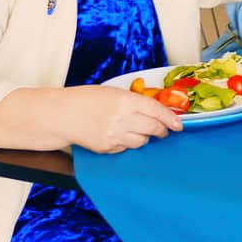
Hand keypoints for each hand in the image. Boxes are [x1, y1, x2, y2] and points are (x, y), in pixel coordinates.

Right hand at [62, 85, 181, 153]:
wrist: (63, 115)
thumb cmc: (87, 100)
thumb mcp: (114, 93)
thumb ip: (135, 102)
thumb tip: (156, 111)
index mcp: (126, 100)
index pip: (156, 111)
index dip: (170, 119)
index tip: (178, 124)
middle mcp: (122, 118)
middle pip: (153, 128)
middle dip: (161, 130)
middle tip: (163, 130)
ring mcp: (115, 135)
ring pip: (142, 141)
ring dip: (144, 137)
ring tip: (137, 130)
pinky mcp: (107, 148)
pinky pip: (126, 148)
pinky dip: (127, 143)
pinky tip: (119, 135)